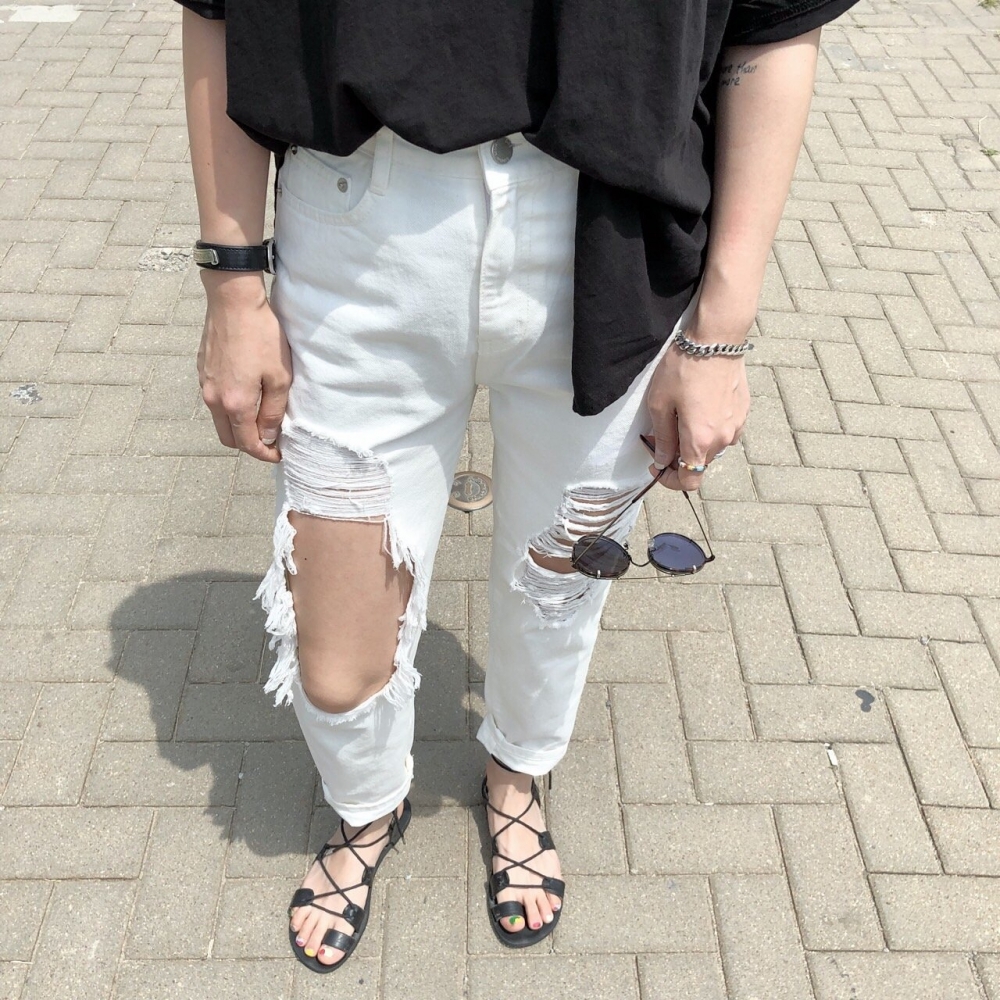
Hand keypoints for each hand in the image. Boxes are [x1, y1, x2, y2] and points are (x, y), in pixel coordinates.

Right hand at [197, 271, 291, 462]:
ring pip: (220, 420)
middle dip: (249, 445)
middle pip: (228, 438)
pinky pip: (214, 400)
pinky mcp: (202, 370)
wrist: (232, 300)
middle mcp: (214, 399)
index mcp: (234, 404)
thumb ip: (273, 411)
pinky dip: (229, 408)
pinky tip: (246, 396)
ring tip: (260, 418)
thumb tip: (267, 436)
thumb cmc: (262, 336)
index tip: (278, 454)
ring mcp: (204, 384)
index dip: (264, 454)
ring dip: (238, 426)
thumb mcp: (279, 377)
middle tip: (270, 440)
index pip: (247, 444)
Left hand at [646, 315, 750, 490]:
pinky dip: (710, 429)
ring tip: (681, 418)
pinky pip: (725, 431)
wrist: (717, 339)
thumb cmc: (683, 368)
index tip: (658, 466)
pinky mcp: (744, 411)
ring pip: (713, 448)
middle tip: (662, 436)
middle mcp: (723, 439)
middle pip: (700, 465)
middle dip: (679, 458)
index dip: (670, 480)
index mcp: (700, 441)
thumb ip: (662, 438)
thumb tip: (662, 460)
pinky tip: (699, 407)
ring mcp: (737, 425)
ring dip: (696, 442)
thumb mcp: (659, 403)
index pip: (689, 482)